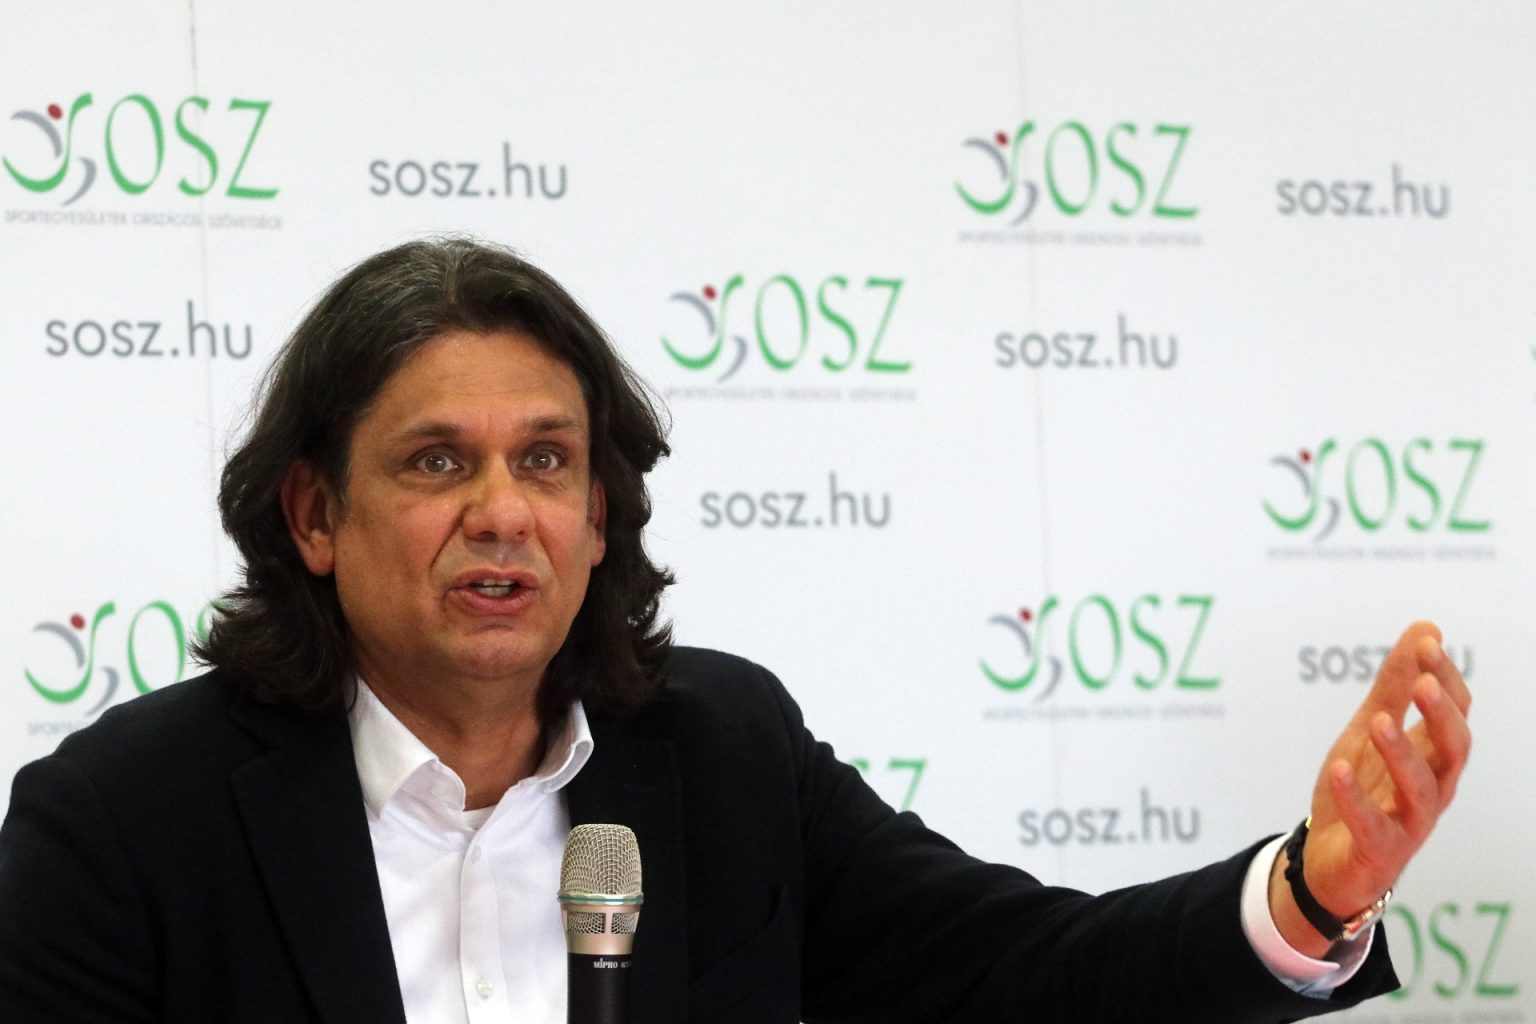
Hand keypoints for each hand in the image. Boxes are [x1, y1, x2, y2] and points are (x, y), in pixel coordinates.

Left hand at [1270, 620, 1471, 954]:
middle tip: (1422, 681)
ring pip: (1421, 788)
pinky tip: (1339, 767)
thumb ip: (1394, 685)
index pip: (1454, 714)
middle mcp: (1432, 788)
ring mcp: (1409, 822)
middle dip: (1440, 715)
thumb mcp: (1369, 729)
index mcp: (1432, 756)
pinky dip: (1357, 797)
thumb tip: (1426, 629)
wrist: (1329, 861)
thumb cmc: (1362, 790)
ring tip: (1378, 721)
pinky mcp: (1380, 850)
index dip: (1444, 678)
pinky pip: (1373, 824)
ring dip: (1401, 752)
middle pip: (1452, 750)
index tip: (1426, 643)